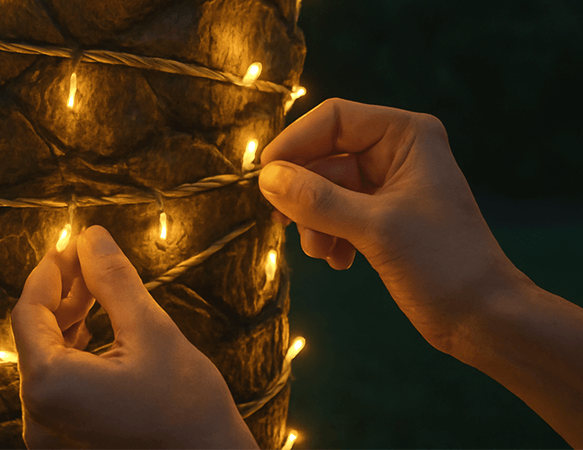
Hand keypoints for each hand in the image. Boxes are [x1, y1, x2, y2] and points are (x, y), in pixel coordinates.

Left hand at [10, 226, 257, 448]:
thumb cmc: (188, 407)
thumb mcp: (151, 330)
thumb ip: (113, 280)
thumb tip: (90, 236)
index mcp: (50, 387)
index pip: (28, 312)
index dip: (49, 272)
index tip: (73, 244)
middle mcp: (38, 418)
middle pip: (35, 337)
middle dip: (61, 295)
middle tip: (89, 261)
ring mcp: (50, 437)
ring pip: (46, 361)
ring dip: (67, 322)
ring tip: (95, 292)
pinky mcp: (66, 445)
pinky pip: (57, 388)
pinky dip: (72, 355)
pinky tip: (93, 332)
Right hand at [259, 98, 519, 353]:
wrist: (481, 316)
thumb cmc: (442, 263)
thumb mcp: (374, 228)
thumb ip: (317, 200)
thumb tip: (266, 178)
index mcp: (405, 135)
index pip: (333, 119)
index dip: (294, 143)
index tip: (264, 177)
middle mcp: (396, 152)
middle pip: (325, 156)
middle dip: (305, 194)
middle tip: (286, 225)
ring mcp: (388, 185)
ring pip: (326, 188)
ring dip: (315, 221)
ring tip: (321, 253)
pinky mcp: (383, 215)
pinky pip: (337, 212)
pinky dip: (329, 234)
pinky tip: (339, 261)